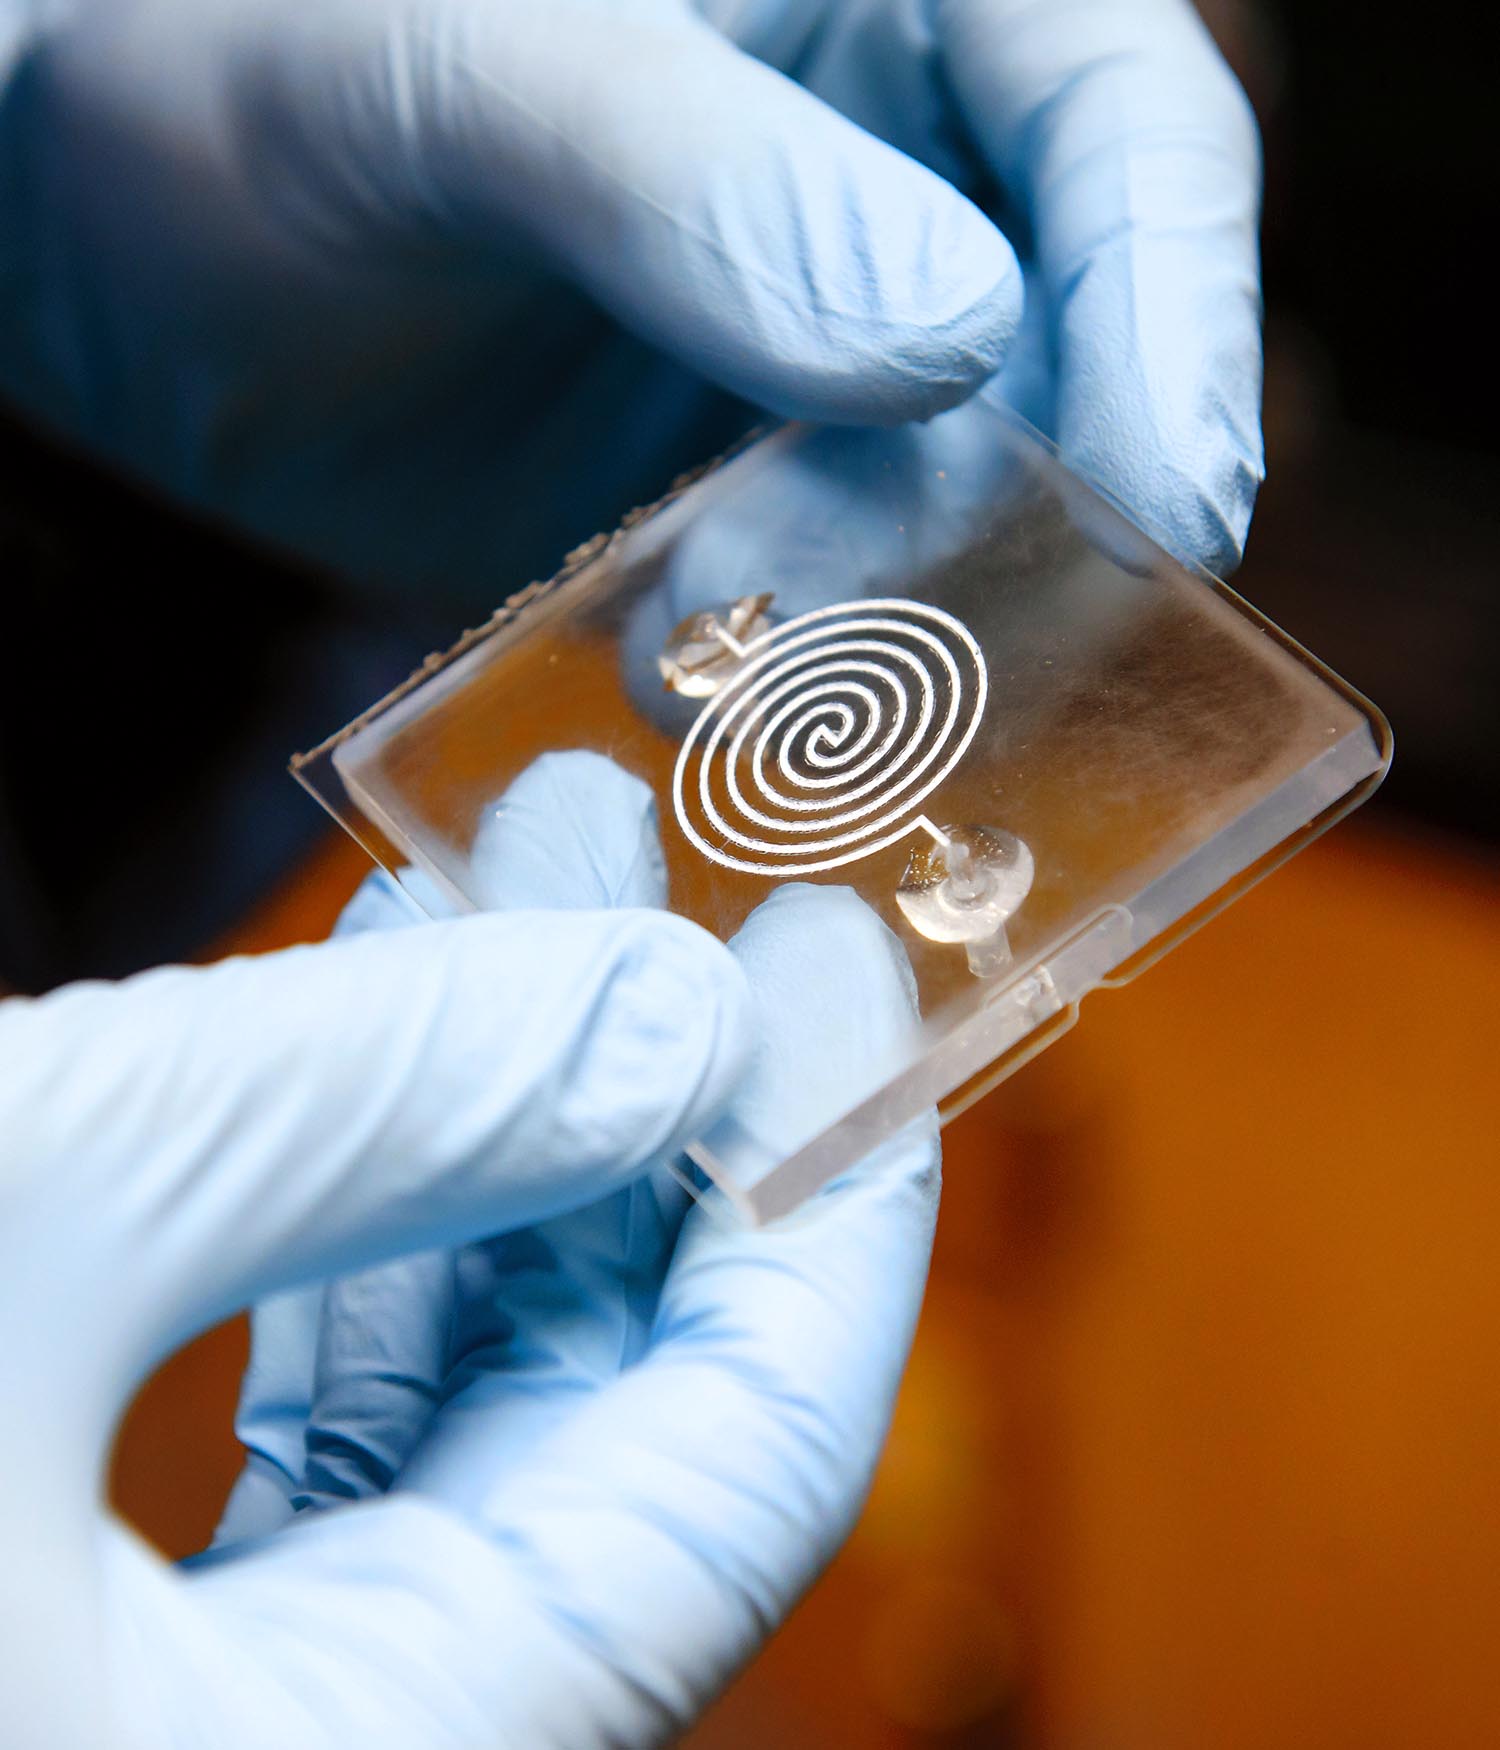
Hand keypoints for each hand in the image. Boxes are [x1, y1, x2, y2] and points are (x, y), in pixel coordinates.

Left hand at [0, 0, 1258, 615]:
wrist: (101, 228)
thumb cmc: (239, 62)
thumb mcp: (445, 73)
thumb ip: (689, 176)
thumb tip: (954, 335)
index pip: (1122, 116)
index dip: (1177, 306)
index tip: (1171, 498)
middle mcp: (878, 175)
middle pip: (1075, 349)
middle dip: (1005, 513)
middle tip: (879, 639)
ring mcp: (810, 351)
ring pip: (955, 506)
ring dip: (878, 619)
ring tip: (723, 672)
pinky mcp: (733, 494)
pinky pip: (827, 600)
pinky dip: (789, 668)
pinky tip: (687, 692)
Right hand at [0, 751, 938, 1745]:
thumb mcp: (44, 1206)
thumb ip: (382, 1113)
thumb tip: (668, 1010)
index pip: (760, 1468)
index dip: (832, 1191)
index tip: (841, 970)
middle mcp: (330, 1747)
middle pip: (619, 1410)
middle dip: (642, 1104)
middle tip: (664, 878)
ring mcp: (228, 1698)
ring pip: (463, 1389)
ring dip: (491, 1122)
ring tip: (515, 893)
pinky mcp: (119, 1632)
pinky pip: (322, 1412)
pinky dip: (353, 1208)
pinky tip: (361, 1033)